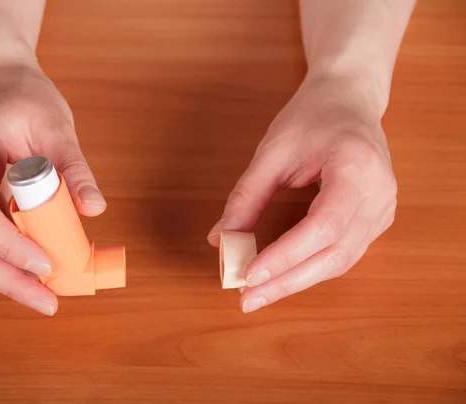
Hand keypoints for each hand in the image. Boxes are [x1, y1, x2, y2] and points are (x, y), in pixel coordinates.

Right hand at [0, 64, 105, 315]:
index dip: (10, 246)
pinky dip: (8, 259)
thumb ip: (74, 167)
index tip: (46, 265)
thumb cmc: (24, 99)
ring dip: (7, 276)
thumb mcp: (55, 125)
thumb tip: (96, 209)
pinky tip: (36, 272)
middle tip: (49, 303)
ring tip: (46, 295)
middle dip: (8, 280)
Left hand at [208, 72, 397, 312]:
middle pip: (335, 254)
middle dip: (287, 281)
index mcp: (357, 168)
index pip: (322, 227)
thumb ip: (246, 196)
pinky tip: (283, 276)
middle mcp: (380, 194)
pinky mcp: (377, 219)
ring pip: (341, 262)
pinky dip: (311, 268)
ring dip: (297, 281)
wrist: (349, 99)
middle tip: (247, 299)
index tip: (248, 276)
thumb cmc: (312, 116)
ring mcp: (384, 209)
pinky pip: (344, 254)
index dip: (285, 256)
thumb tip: (219, 240)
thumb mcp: (272, 151)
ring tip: (259, 294)